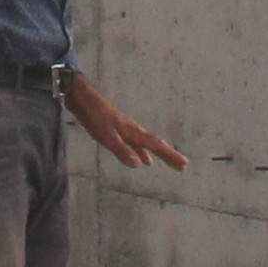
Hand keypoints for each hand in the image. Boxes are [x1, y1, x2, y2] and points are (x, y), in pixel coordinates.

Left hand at [67, 73, 184, 170]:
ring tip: (167, 162)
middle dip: (169, 155)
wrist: (83, 99)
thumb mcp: (107, 136)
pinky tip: (141, 158)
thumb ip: (122, 150)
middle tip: (182, 166)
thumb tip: (139, 164)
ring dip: (157, 154)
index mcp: (133, 132)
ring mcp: (126, 130)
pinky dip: (141, 152)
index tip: (184, 164)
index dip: (170, 155)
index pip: (156, 146)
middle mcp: (133, 131)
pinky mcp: (118, 129)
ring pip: (146, 144)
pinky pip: (136, 144)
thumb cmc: (95, 117)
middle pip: (155, 145)